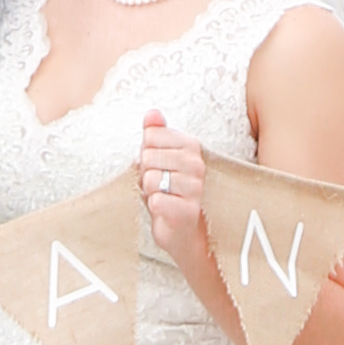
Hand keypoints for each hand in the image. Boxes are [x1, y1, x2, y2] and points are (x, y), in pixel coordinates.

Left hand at [137, 114, 208, 259]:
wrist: (184, 231)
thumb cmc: (171, 191)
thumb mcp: (161, 158)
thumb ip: (156, 134)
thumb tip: (152, 113)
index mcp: (191, 146)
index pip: (150, 136)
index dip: (147, 153)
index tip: (158, 166)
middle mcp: (197, 164)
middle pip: (148, 157)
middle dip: (146, 173)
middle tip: (160, 185)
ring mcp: (194, 188)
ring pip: (150, 179)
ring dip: (150, 192)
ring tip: (163, 197)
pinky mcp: (187, 211)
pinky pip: (154, 201)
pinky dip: (154, 207)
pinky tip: (165, 210)